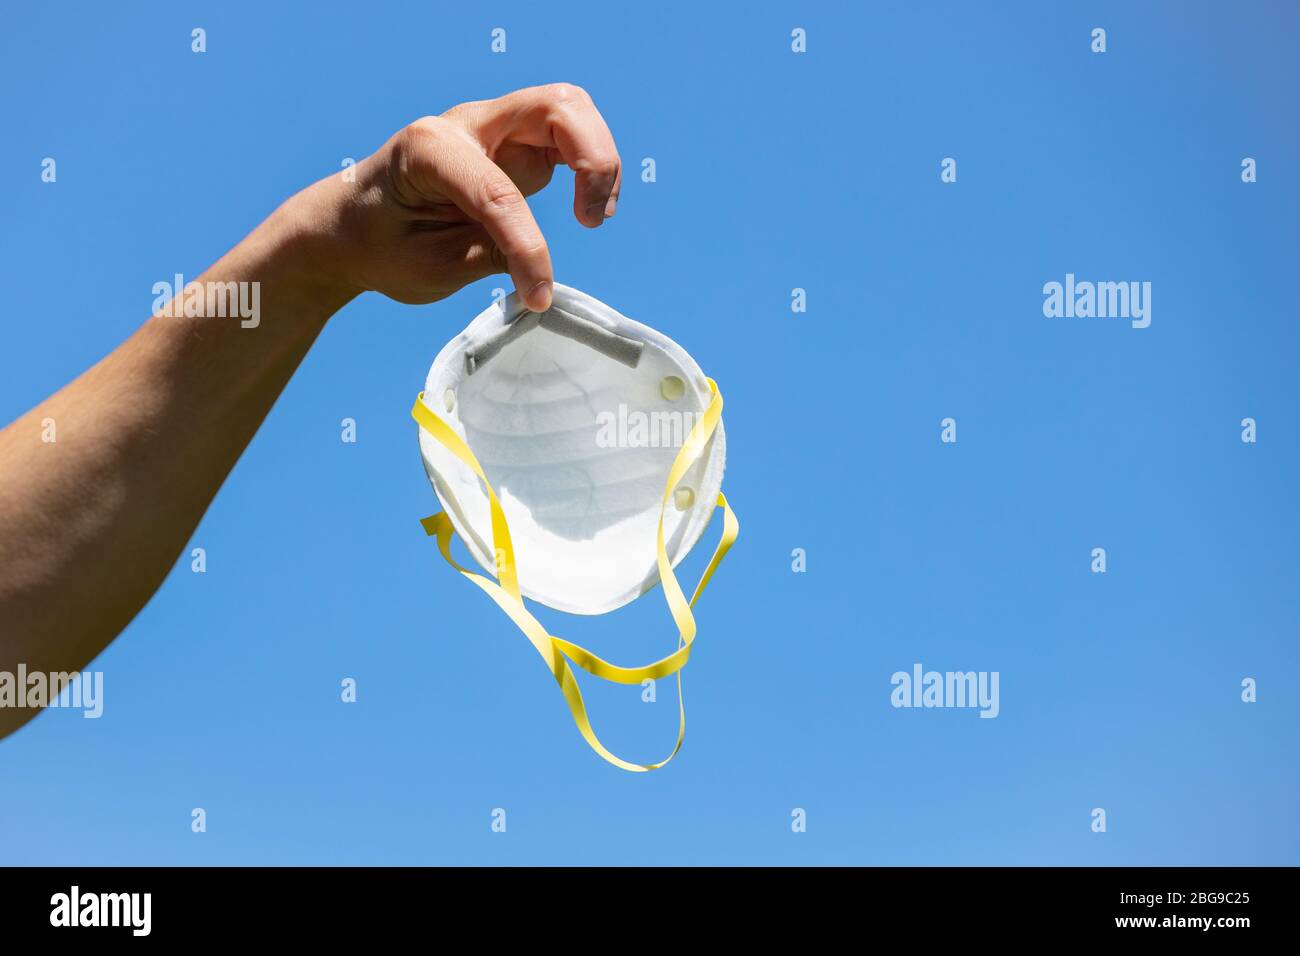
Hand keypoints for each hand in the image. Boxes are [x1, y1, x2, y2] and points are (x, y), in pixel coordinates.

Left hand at [329, 83, 621, 310]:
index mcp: (430, 149)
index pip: (498, 192)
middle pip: (556, 107)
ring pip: (570, 112)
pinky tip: (590, 208)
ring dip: (599, 160)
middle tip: (591, 222)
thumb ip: (490, 257)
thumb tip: (542, 269)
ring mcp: (493, 130)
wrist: (350, 228)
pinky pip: (567, 138)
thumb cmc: (380, 246)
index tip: (537, 296)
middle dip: (594, 159)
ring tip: (594, 216)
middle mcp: (466, 125)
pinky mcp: (513, 148)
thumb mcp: (429, 267)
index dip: (527, 247)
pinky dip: (591, 167)